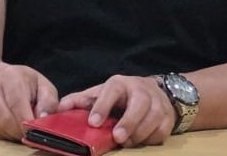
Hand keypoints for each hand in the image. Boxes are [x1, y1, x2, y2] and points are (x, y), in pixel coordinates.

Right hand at [0, 64, 58, 140]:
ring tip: (25, 125)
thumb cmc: (24, 83)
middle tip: (34, 130)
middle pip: (6, 120)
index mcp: (11, 78)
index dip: (28, 121)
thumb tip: (44, 118)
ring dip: (16, 133)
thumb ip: (48, 100)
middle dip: (23, 130)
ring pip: (1, 129)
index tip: (37, 130)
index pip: (17, 104)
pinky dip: (8, 135)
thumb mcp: (42, 84)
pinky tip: (14, 125)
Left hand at [58, 75, 173, 146]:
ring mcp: (157, 103)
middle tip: (118, 137)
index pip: (112, 90)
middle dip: (129, 121)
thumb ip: (80, 101)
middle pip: (139, 103)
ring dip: (140, 133)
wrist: (154, 92)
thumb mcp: (100, 94)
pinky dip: (151, 138)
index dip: (102, 106)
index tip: (93, 122)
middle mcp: (141, 90)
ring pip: (153, 118)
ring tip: (127, 142)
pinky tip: (141, 141)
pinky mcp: (168, 117)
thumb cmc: (120, 97)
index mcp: (120, 84)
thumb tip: (58, 108)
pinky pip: (162, 130)